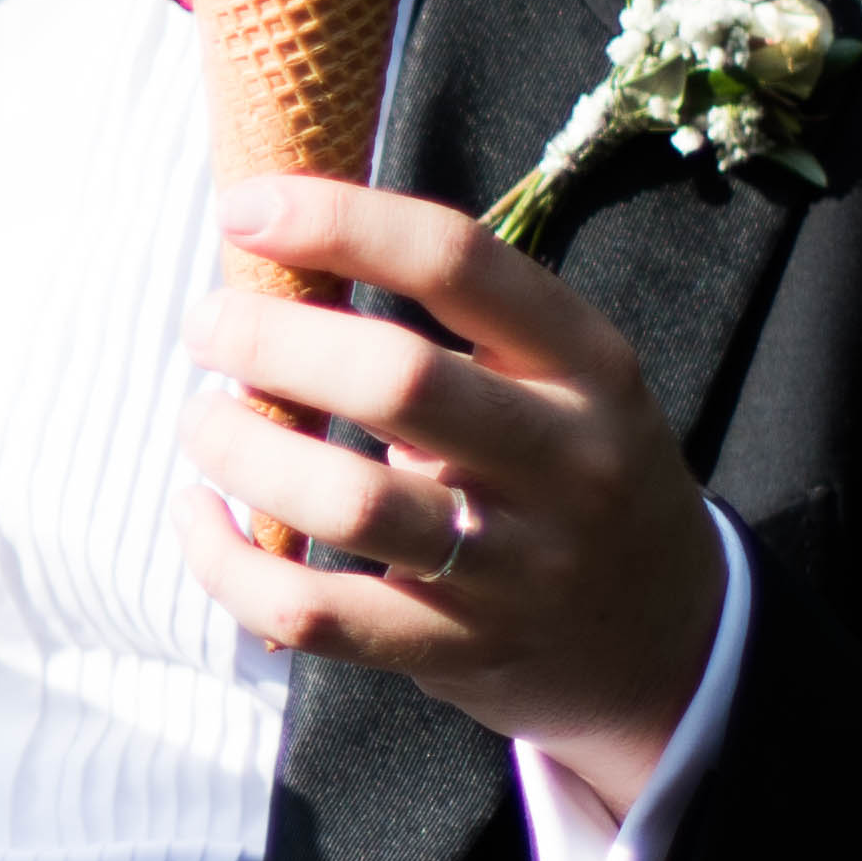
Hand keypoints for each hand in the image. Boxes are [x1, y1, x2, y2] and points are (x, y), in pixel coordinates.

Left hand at [175, 176, 726, 791]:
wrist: (664, 635)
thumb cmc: (566, 469)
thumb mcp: (557, 378)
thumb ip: (448, 324)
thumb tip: (270, 244)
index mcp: (586, 362)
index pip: (459, 263)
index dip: (338, 223)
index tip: (243, 210)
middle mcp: (566, 460)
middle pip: (398, 381)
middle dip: (271, 342)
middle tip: (205, 327)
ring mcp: (517, 565)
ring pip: (350, 503)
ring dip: (242, 449)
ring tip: (201, 421)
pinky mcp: (460, 650)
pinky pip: (317, 614)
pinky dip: (228, 565)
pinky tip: (197, 516)